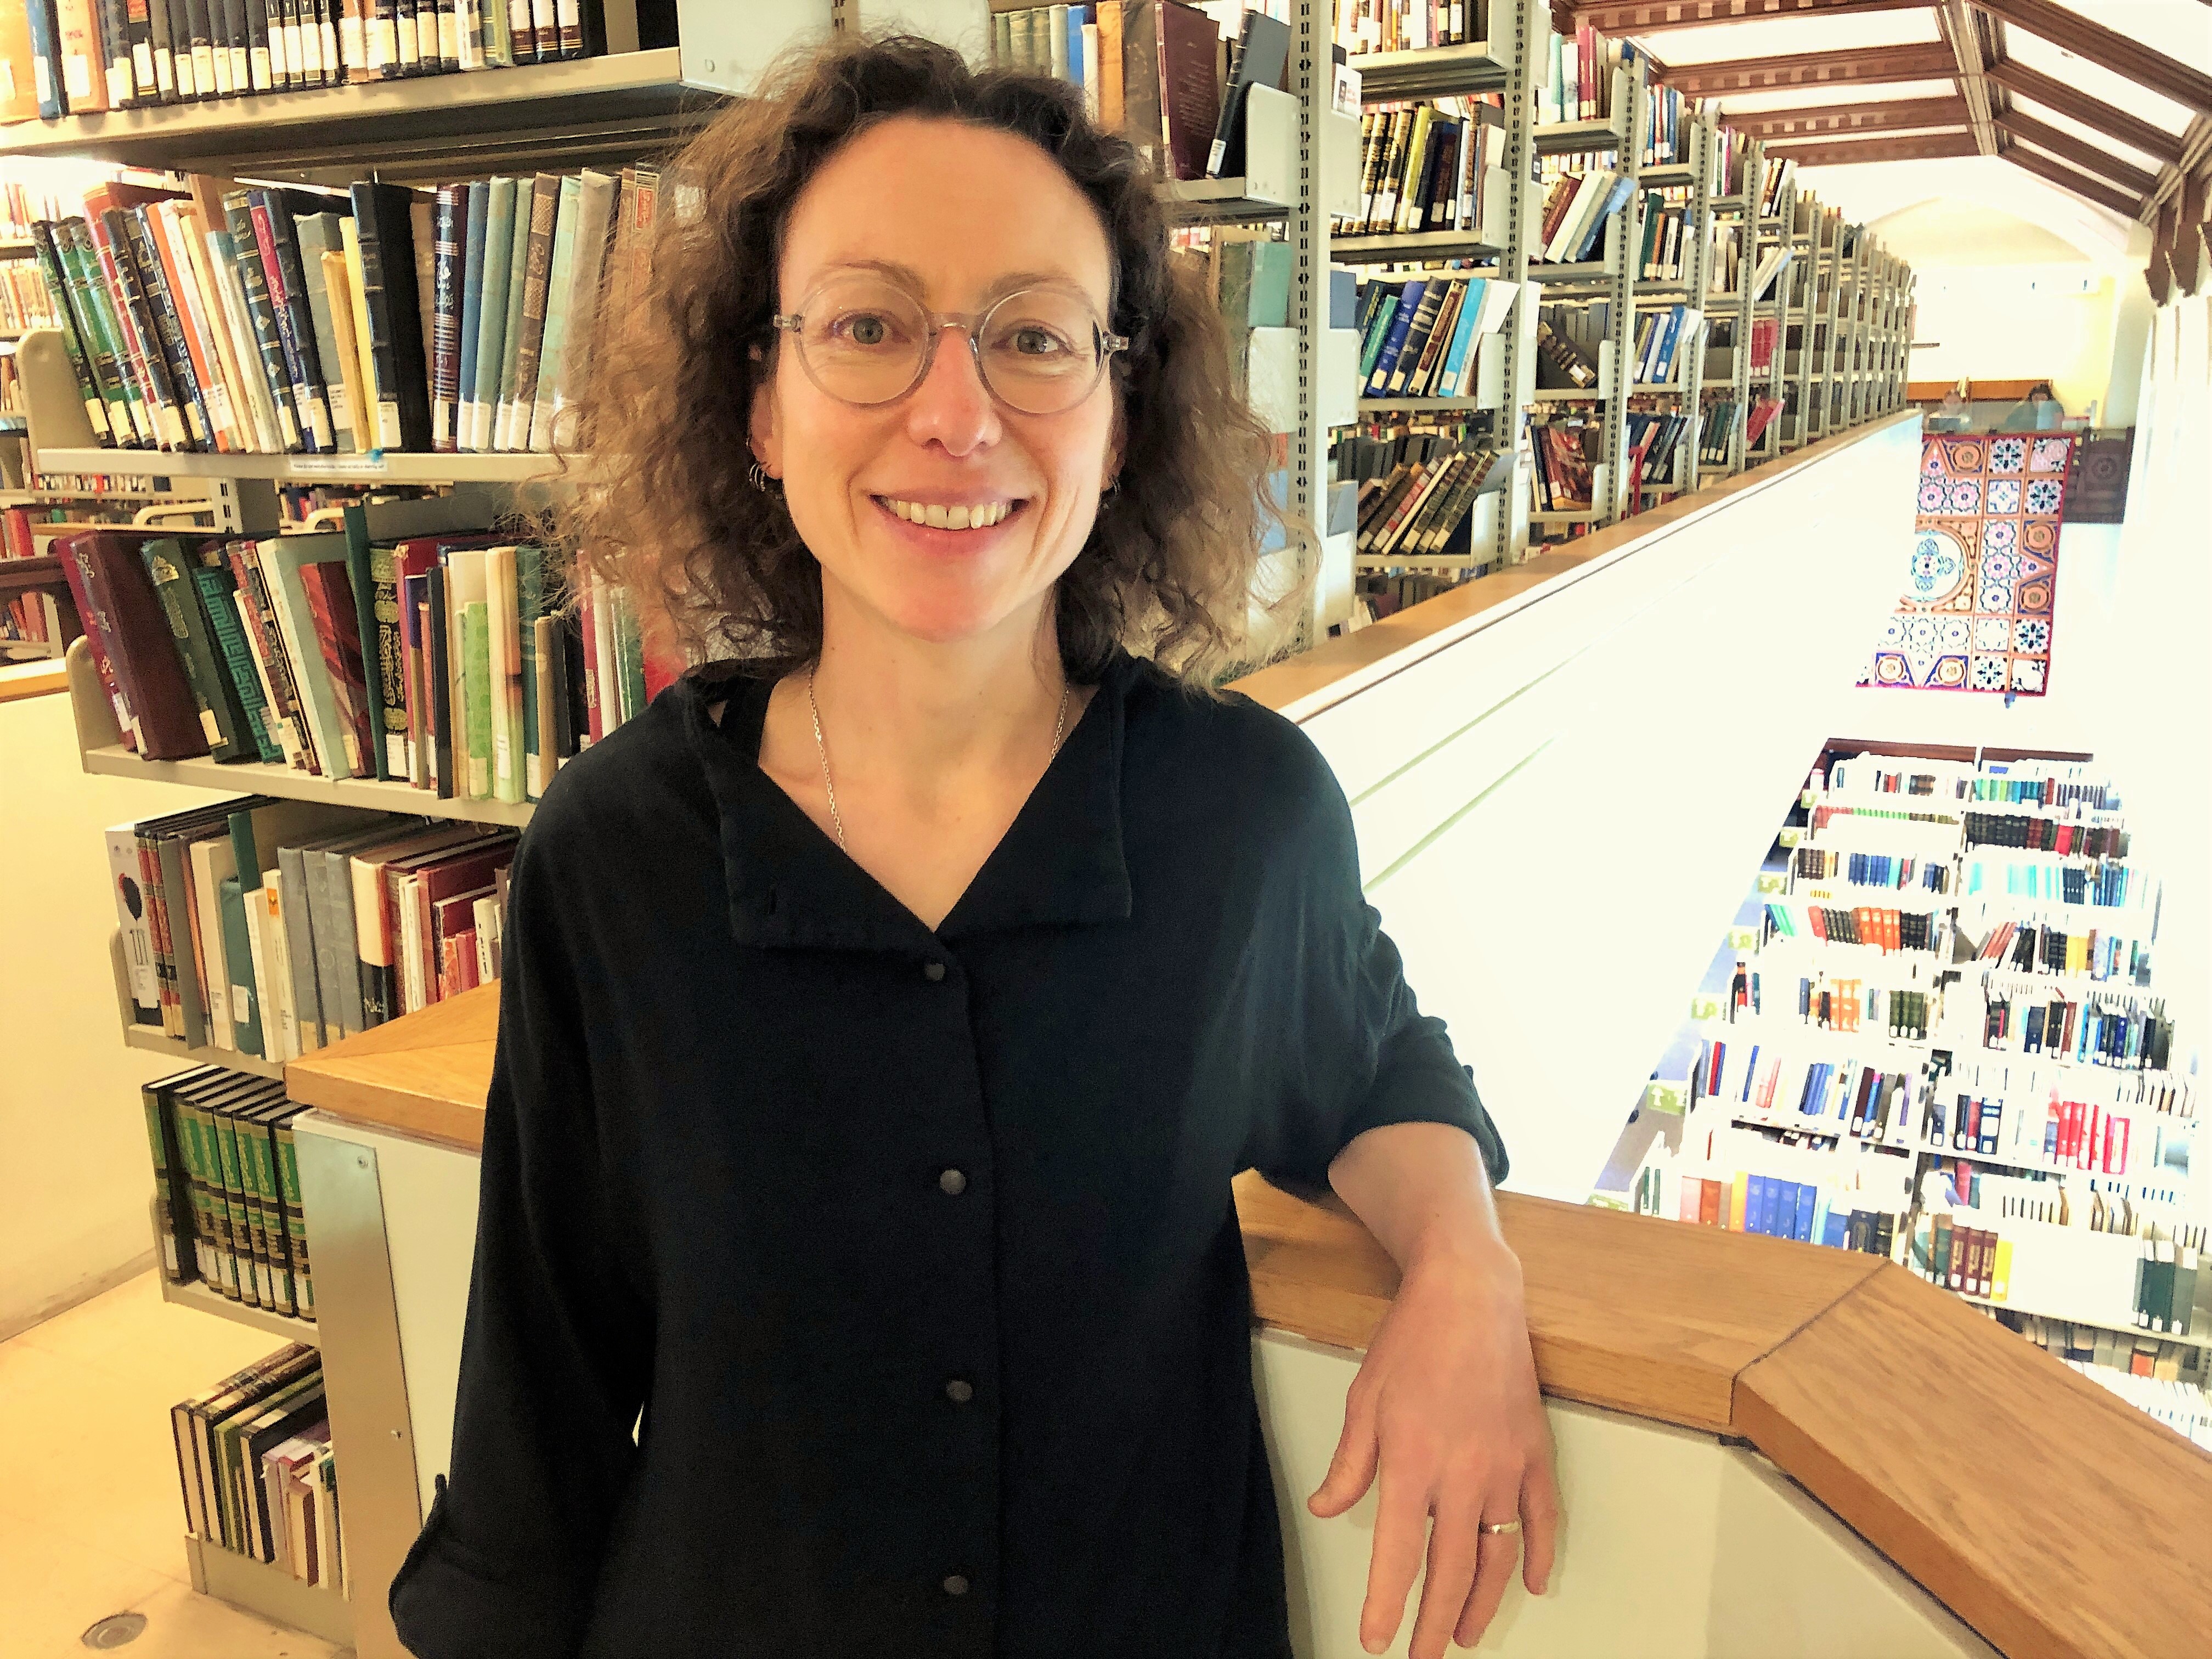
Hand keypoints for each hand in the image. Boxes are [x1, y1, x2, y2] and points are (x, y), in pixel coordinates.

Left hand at [1305, 1246, 1558, 1656]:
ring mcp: (1506, 1466)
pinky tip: (1532, 1583)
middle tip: (1425, 1657)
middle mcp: (1462, 1474)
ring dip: (1483, 1601)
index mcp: (1411, 1463)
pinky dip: (1540, 1555)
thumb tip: (1328, 1508)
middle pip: (1452, 1569)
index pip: (1396, 1553)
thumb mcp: (1363, 1400)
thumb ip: (1349, 1463)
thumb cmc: (1410, 1342)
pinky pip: (1542, 1518)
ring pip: (1498, 1554)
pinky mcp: (1535, 1452)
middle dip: (1437, 1623)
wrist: (1470, 1294)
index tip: (1376, 1641)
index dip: (1385, 1604)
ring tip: (1468, 1634)